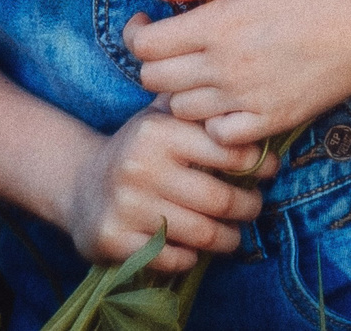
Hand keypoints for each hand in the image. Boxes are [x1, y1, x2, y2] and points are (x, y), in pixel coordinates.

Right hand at [60, 103, 276, 274]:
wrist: (80, 186)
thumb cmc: (137, 149)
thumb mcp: (158, 116)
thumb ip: (195, 103)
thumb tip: (246, 92)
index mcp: (157, 132)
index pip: (226, 150)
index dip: (257, 163)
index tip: (270, 169)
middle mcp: (141, 167)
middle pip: (219, 199)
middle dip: (248, 207)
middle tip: (256, 206)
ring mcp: (127, 207)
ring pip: (201, 233)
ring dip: (228, 239)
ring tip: (236, 235)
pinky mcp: (116, 241)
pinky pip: (172, 258)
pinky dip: (192, 258)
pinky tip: (197, 251)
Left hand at [125, 0, 350, 146]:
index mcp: (218, 25)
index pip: (144, 46)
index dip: (134, 33)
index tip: (146, 21)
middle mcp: (225, 68)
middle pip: (154, 81)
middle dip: (152, 61)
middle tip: (172, 44)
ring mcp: (246, 100)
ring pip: (181, 111)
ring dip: (180, 91)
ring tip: (200, 70)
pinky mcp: (270, 122)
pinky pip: (219, 136)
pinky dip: (213, 122)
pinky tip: (227, 99)